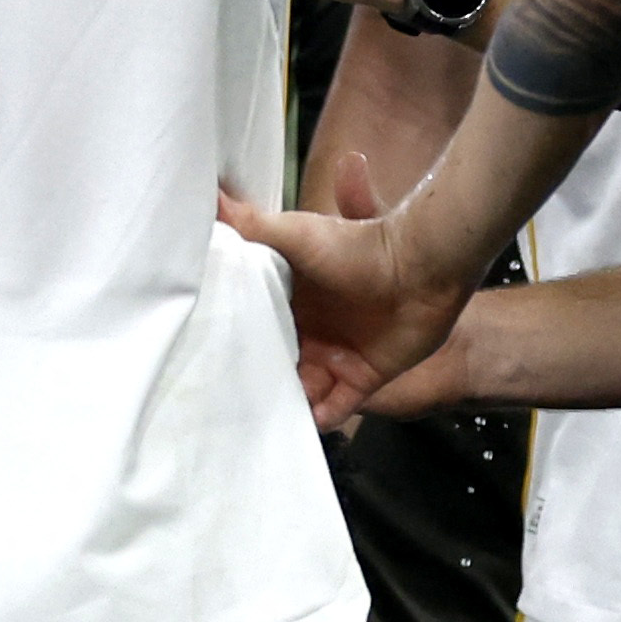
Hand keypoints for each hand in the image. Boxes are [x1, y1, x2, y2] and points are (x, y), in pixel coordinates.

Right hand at [221, 151, 470, 426]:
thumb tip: (206, 195)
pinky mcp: (363, 378)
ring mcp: (336, 356)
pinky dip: (319, 418)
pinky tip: (300, 425)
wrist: (419, 267)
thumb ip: (248, 223)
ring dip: (285, 403)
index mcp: (289, 299)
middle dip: (257, 379)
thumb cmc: (355, 247)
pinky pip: (335, 408)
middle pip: (276, 362)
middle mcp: (309, 330)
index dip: (233, 341)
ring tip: (256, 422)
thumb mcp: (294, 233)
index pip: (255, 327)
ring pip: (301, 389)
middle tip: (222, 403)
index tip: (201, 357)